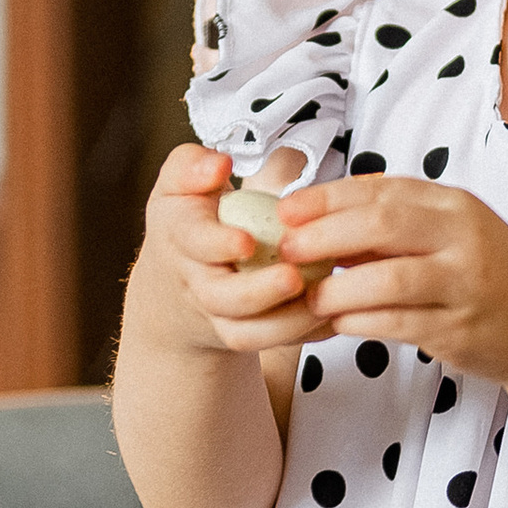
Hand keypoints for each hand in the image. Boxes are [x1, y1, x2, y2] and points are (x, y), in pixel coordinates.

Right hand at [133, 141, 317, 358]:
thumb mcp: (178, 185)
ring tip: (323, 301)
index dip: (217, 243)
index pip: (192, 240)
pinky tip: (332, 316)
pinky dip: (302, 334)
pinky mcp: (240, 335)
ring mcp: (216, 315)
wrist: (175, 282)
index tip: (248, 241)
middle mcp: (194, 282)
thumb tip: (218, 163)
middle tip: (294, 277)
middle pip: (220, 298)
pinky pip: (269, 344)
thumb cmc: (190, 221)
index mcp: (179, 237)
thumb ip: (192, 167)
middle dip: (258, 292)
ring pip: (245, 333)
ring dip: (285, 323)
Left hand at [276, 176, 507, 389]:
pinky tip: (338, 322)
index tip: (286, 211)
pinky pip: (399, 323)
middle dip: (325, 235)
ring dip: (339, 288)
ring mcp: (465, 284)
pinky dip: (361, 321)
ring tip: (309, 296)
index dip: (326, 198)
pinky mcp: (462, 329)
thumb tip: (320, 210)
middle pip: (383, 224)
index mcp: (453, 204)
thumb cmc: (484, 275)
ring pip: (389, 279)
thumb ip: (394, 220)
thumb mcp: (449, 233)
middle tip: (287, 250)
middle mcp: (464, 237)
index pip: (380, 190)